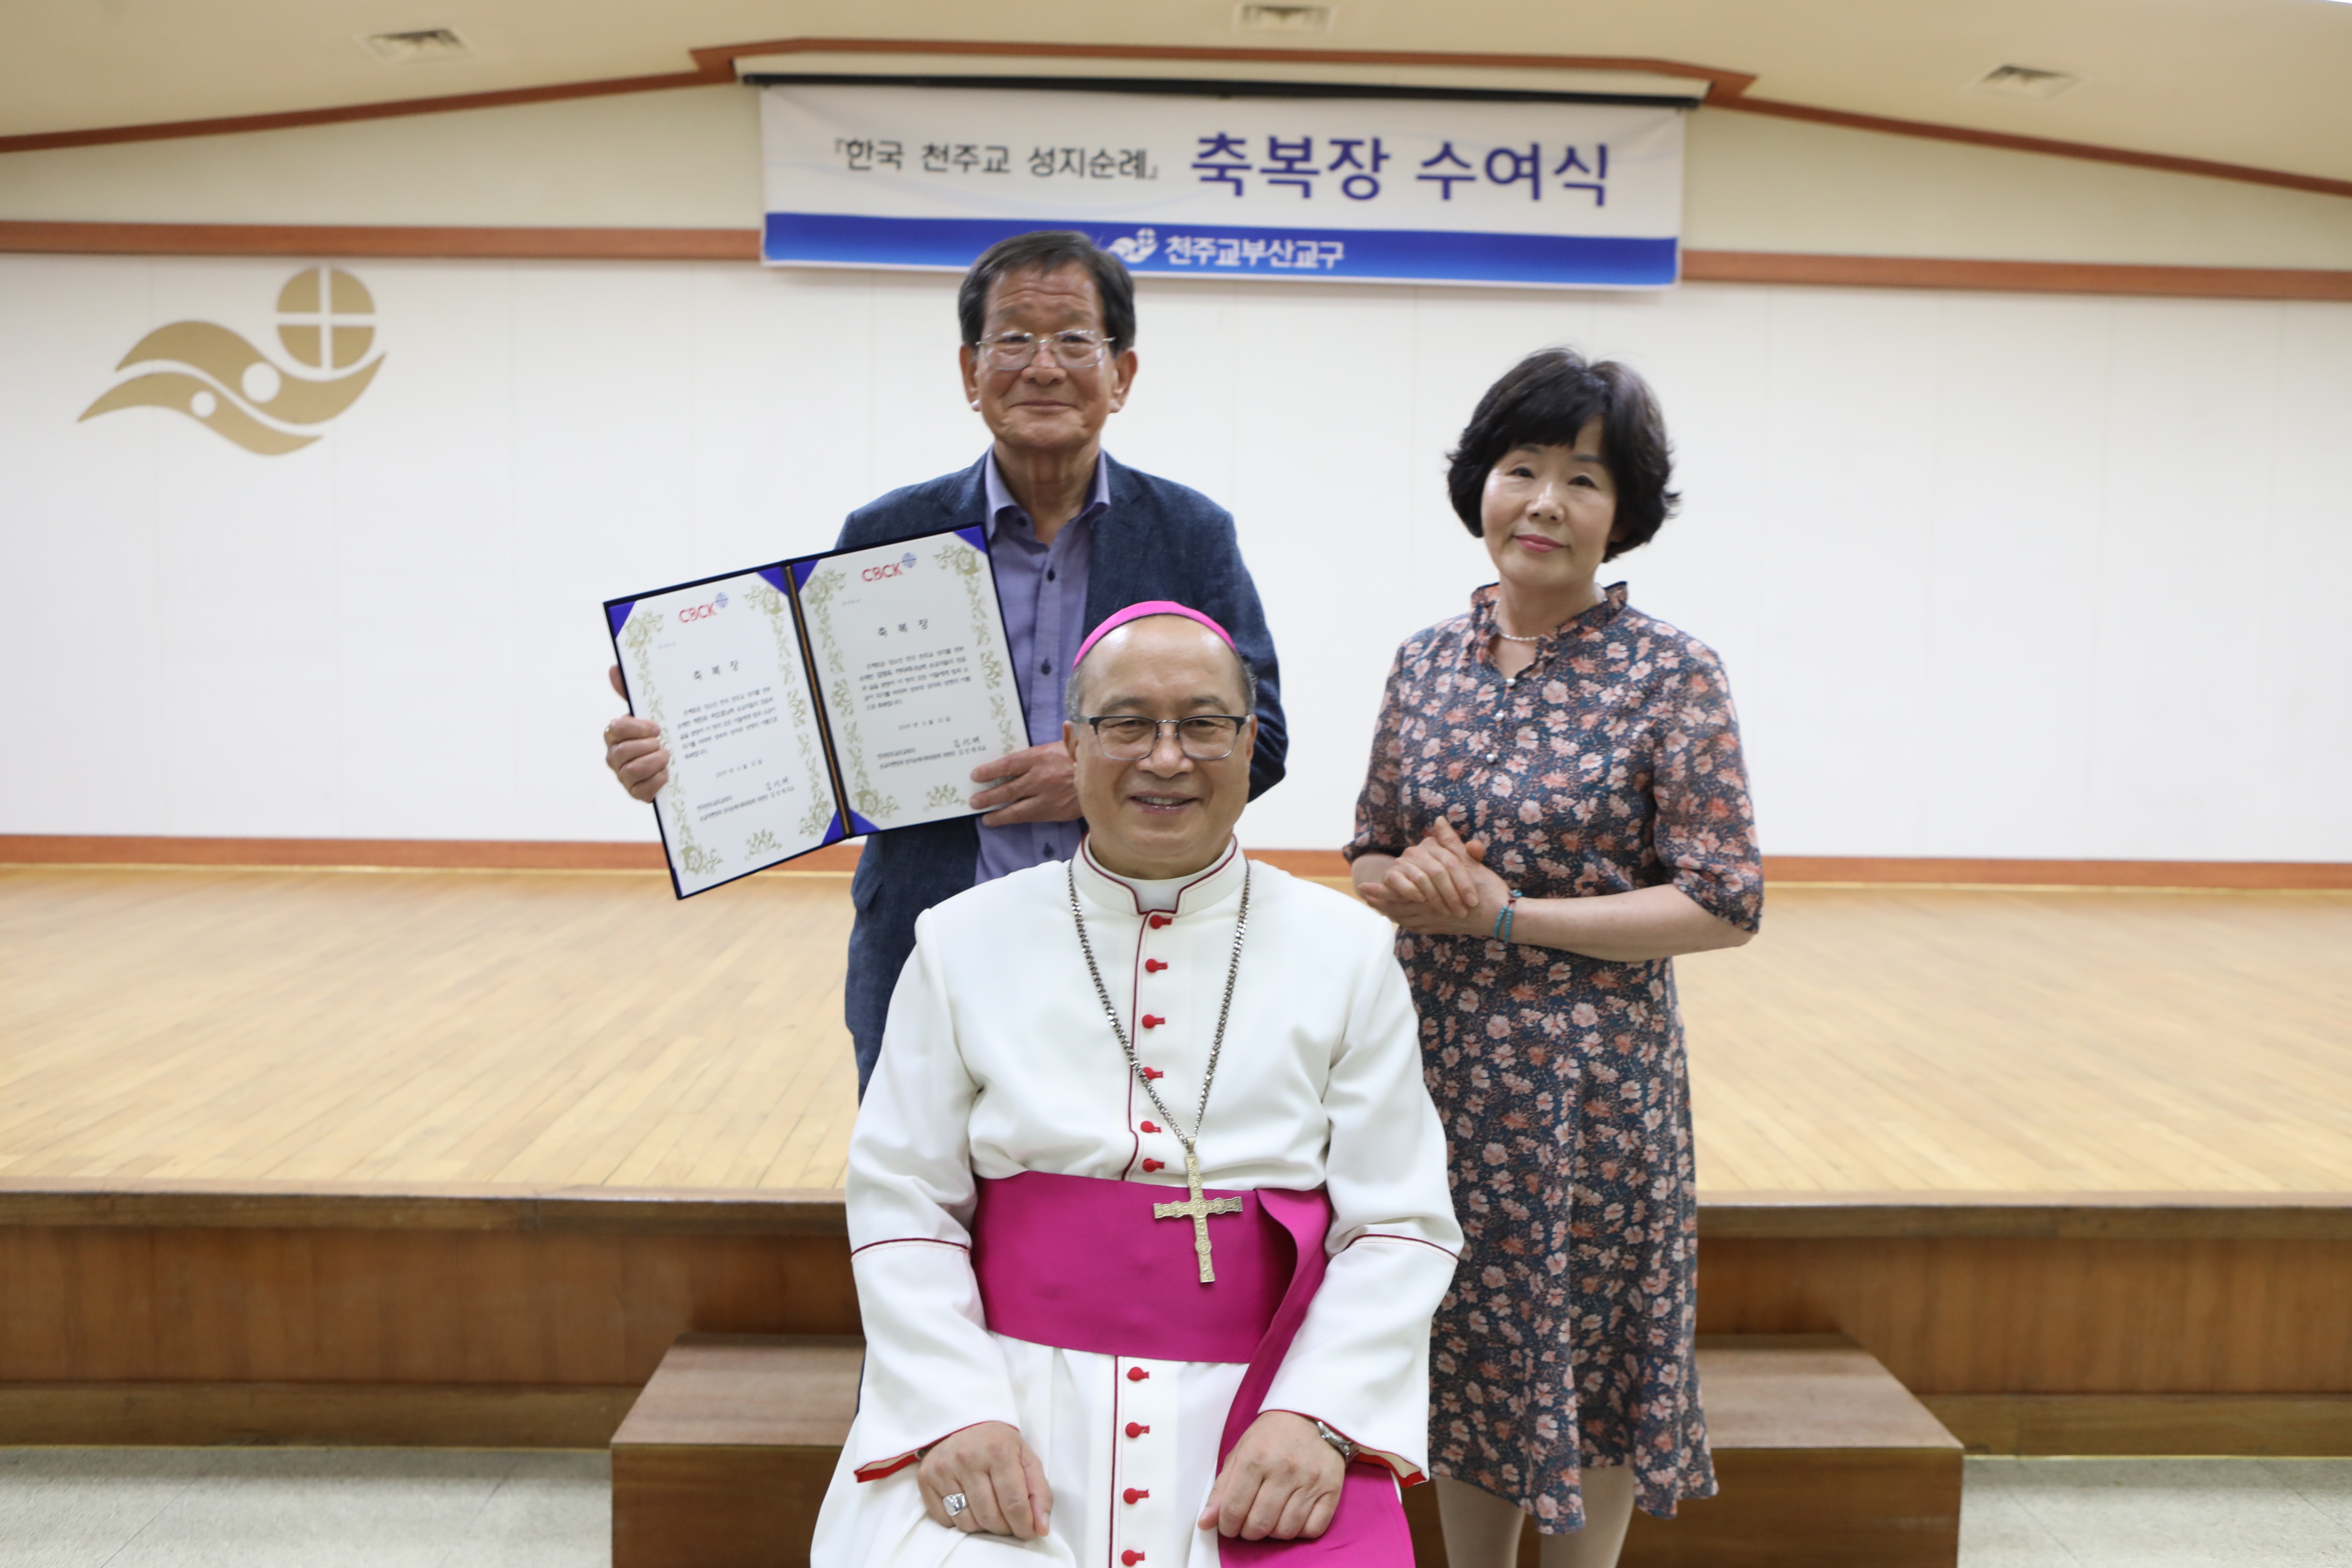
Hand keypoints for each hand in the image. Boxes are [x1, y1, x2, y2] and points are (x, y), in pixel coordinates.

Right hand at [604, 664, 667, 801]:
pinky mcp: (635, 793)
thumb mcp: (648, 712)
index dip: (638, 728)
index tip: (657, 728)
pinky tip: (668, 774)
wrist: (677, 760)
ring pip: (634, 770)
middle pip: (625, 751)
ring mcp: (622, 776)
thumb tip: (614, 668)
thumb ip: (630, 692)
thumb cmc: (656, 733)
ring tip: (668, 757)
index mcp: (614, 734)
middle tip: (664, 744)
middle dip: (649, 747)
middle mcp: (614, 756)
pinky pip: (643, 791)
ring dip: (656, 762)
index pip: (617, 728)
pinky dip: (659, 781)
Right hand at [918, 1421, 1052, 1538]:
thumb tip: (1041, 1528)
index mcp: (997, 1450)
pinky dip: (960, 1520)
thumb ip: (1039, 1492)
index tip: (1027, 1532)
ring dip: (982, 1526)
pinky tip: (968, 1504)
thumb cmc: (998, 1444)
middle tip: (1008, 1521)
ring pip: (967, 1523)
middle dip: (1004, 1527)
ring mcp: (943, 1468)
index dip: (1023, 1525)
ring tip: (989, 1510)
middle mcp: (967, 1457)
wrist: (964, 1423)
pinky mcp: (926, 1478)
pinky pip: (946, 1520)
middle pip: (990, 1517)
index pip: (1013, 1503)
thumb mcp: (1026, 1458)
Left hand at [969, 743, 1080, 825]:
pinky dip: (1013, 819)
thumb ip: (1039, 751)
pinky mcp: (1054, 811)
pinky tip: (1002, 820)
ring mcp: (1046, 797)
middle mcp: (1040, 778)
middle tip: (974, 801)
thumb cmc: (1082, 758)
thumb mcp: (1062, 744)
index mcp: (1040, 757)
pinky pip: (1028, 817)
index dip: (989, 771)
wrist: (1105, 778)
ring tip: (985, 817)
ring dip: (997, 814)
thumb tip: (1020, 754)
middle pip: (1007, 789)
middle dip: (988, 797)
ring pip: (1015, 809)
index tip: (975, 776)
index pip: (1007, 765)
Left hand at [1198, 1411, 1345, 1540]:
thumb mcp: (1240, 1452)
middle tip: (1249, 1522)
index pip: (1234, 1510)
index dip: (1227, 1526)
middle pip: (1259, 1525)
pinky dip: (1299, 1531)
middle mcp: (1284, 1469)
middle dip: (1249, 1532)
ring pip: (1285, 1531)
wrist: (1312, 1415)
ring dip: (1273, 1532)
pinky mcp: (1331, 1489)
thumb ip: (1222, 1488)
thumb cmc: (1271, 1436)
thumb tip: (1205, 1523)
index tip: (1229, 1525)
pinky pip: (1313, 1530)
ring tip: (1271, 1517)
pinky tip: (1292, 1517)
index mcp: (1255, 1457)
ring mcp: (1310, 1480)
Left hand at [1359, 819, 1507, 936]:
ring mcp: (1434, 921)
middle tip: (1363, 895)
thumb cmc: (1488, 889)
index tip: (1363, 886)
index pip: (1401, 890)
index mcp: (1433, 892)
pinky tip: (1398, 918)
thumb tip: (1438, 821)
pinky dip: (1404, 922)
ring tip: (1373, 906)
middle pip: (1398, 906)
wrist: (1503, 917)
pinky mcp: (1441, 928)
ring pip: (1405, 917)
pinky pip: (1417, 927)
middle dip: (1380, 900)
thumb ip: (1450, 843)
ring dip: (1389, 911)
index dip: (1382, 888)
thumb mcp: (1469, 863)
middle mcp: (1429, 910)